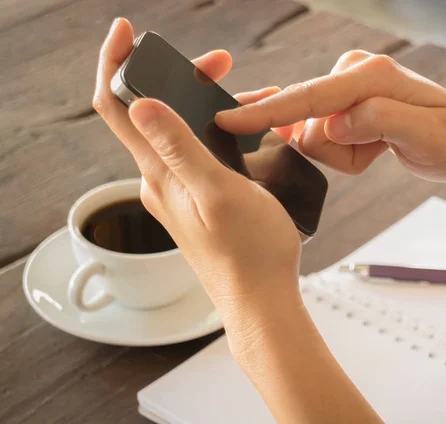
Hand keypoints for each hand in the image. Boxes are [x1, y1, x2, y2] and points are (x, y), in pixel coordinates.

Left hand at [92, 18, 301, 317]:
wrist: (261, 298)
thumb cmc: (248, 252)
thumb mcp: (216, 191)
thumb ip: (178, 147)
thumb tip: (139, 103)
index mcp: (160, 173)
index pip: (116, 107)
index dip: (113, 64)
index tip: (125, 32)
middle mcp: (162, 179)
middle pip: (154, 112)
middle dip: (182, 78)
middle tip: (219, 64)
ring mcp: (180, 190)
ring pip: (183, 131)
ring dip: (210, 105)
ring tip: (257, 96)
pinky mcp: (200, 198)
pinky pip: (201, 152)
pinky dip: (222, 130)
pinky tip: (254, 132)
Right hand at [216, 50, 445, 181]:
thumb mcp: (427, 136)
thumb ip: (380, 122)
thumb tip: (333, 123)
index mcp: (370, 75)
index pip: (310, 97)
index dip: (269, 113)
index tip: (228, 121)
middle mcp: (353, 74)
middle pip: (308, 124)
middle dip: (338, 152)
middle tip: (377, 151)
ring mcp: (347, 89)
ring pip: (314, 136)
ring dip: (345, 156)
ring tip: (380, 149)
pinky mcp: (344, 105)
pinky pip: (321, 137)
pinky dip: (342, 153)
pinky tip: (367, 148)